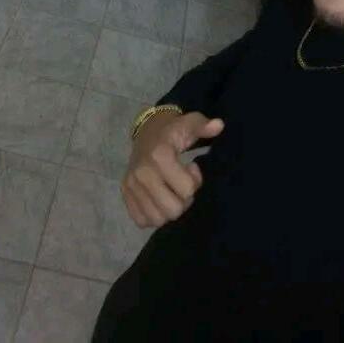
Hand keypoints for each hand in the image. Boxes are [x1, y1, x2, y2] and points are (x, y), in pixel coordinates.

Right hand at [121, 111, 223, 227]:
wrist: (147, 131)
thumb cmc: (172, 130)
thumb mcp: (188, 123)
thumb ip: (203, 125)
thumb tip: (219, 125)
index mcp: (159, 155)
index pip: (187, 189)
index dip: (195, 181)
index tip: (191, 168)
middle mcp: (142, 172)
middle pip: (173, 210)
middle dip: (183, 201)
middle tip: (182, 186)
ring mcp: (131, 185)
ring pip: (157, 219)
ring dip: (168, 210)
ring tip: (171, 192)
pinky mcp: (125, 194)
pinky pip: (142, 220)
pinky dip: (153, 214)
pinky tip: (159, 198)